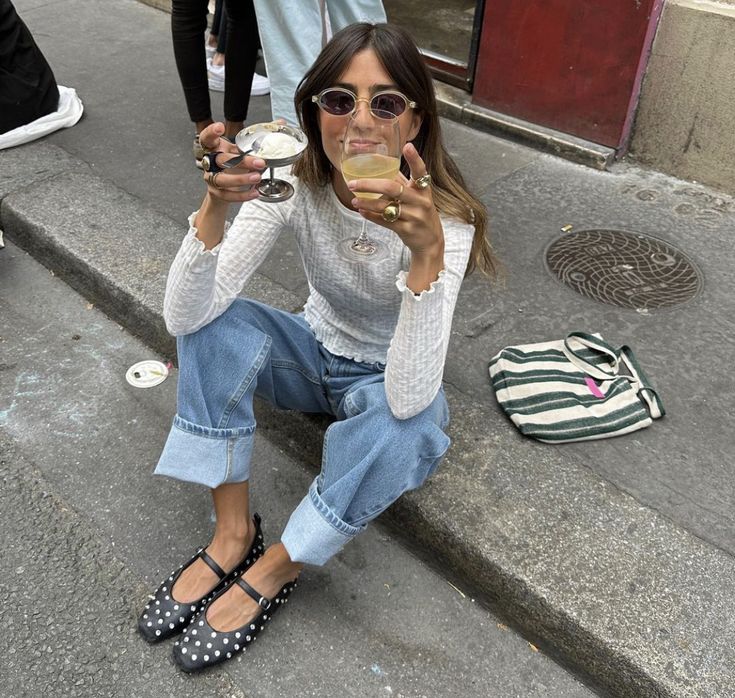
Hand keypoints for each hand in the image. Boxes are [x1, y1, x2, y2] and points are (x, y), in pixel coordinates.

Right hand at [198, 122, 265, 202]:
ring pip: (222, 179)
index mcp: (216, 148)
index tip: (221, 127)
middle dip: (241, 161)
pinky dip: (242, 195)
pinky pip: (228, 195)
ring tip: (257, 177)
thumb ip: (261, 136)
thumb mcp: (243, 149)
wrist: (225, 188)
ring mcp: (212, 178)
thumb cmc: (234, 164)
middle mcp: (211, 162)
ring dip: (240, 179)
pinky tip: (254, 192)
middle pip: (221, 159)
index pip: (207, 138)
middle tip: (259, 162)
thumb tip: (280, 123)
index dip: (211, 132)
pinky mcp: (217, 193)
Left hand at [346, 142, 443, 259]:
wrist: (430, 241)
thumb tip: (381, 165)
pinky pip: (385, 221)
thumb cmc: (420, 213)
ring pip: (386, 207)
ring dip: (367, 203)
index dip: (414, 159)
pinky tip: (361, 211)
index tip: (407, 146)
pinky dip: (371, 216)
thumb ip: (401, 182)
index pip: (420, 171)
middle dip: (370, 184)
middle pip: (393, 188)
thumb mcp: (416, 196)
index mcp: (423, 189)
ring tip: (354, 200)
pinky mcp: (407, 230)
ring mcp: (414, 217)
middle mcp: (420, 202)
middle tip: (353, 183)